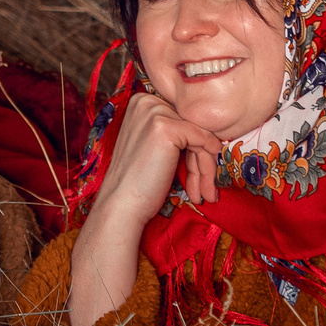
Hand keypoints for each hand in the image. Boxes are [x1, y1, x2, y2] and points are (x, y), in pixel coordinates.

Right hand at [68, 93, 222, 325]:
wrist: (118, 222)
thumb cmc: (136, 201)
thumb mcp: (157, 164)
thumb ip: (172, 142)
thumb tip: (207, 134)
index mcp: (139, 109)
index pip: (186, 119)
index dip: (196, 152)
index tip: (195, 185)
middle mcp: (142, 103)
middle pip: (196, 124)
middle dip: (204, 160)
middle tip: (201, 193)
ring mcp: (152, 113)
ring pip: (203, 133)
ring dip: (207, 168)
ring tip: (199, 196)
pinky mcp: (165, 128)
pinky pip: (205, 140)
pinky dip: (207, 168)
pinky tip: (197, 195)